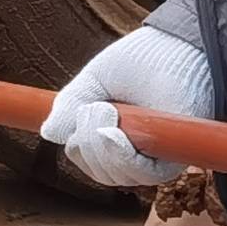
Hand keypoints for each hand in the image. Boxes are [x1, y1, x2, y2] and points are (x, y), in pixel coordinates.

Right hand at [39, 20, 223, 192]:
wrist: (177, 50)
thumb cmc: (144, 60)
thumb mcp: (94, 80)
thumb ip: (71, 105)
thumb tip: (49, 134)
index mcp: (115, 133)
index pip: (87, 157)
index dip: (78, 145)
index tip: (78, 116)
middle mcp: (135, 149)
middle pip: (97, 170)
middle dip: (85, 144)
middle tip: (93, 110)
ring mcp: (153, 156)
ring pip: (113, 175)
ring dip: (100, 148)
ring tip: (106, 112)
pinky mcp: (172, 158)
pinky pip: (140, 174)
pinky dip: (121, 157)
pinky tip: (113, 134)